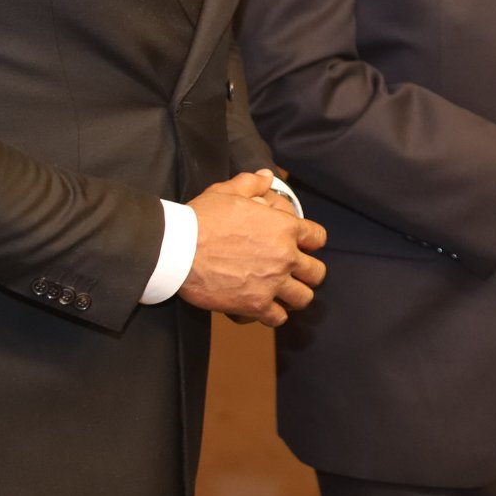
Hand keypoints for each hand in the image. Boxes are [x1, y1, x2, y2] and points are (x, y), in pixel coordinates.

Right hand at [180, 171, 327, 327]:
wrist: (177, 249)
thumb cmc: (201, 219)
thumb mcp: (227, 192)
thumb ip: (252, 183)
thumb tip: (267, 177)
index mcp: (285, 227)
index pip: (318, 238)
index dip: (311, 242)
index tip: (303, 246)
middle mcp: (285, 256)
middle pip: (316, 272)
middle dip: (308, 273)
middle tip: (295, 273)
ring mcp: (272, 283)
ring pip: (303, 298)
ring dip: (295, 296)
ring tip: (284, 293)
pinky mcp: (254, 305)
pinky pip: (278, 318)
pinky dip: (273, 315)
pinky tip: (265, 309)